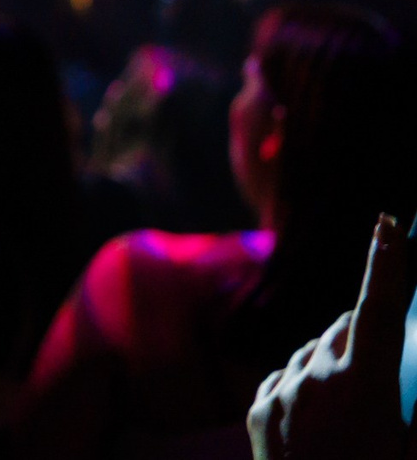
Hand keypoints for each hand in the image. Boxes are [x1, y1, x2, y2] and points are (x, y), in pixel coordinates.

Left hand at [251, 214, 415, 459]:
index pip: (380, 309)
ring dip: (336, 364)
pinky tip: (323, 423)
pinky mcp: (258, 409)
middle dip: (367, 334)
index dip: (388, 263)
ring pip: (315, 352)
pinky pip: (287, 378)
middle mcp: (316, 379)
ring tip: (356, 415)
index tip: (390, 222)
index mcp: (365, 387)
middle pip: (346, 328)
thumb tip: (400, 384)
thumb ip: (411, 409)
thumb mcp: (408, 442)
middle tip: (385, 375)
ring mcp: (282, 392)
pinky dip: (307, 385)